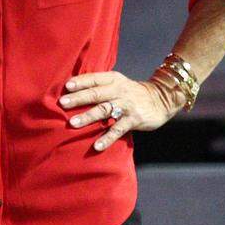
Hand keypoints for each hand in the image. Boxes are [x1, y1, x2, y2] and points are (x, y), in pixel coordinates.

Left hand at [59, 71, 184, 151]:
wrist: (162, 99)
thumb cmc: (131, 92)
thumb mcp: (118, 82)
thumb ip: (100, 84)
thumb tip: (73, 89)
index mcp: (113, 79)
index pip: (94, 79)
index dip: (80, 82)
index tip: (66, 86)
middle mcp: (119, 91)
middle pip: (96, 94)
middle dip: (78, 98)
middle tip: (62, 103)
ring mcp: (126, 105)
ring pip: (104, 110)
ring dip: (88, 117)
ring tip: (72, 123)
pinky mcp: (134, 120)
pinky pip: (118, 130)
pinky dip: (107, 138)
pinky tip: (97, 146)